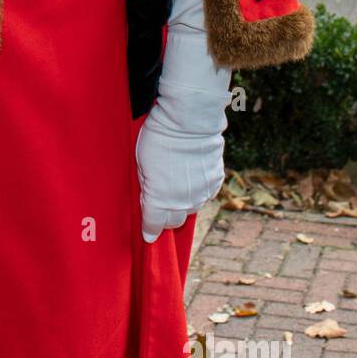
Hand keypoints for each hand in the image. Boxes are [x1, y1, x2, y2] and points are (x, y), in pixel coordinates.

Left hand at [136, 95, 226, 243]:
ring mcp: (202, 194)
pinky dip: (197, 190)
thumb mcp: (141, 163)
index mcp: (160, 200)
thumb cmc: (158, 139)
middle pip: (173, 221)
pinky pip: (205, 195)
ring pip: (190, 208)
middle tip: (158, 204)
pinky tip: (190, 176)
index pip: (153, 225)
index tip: (147, 235)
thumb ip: (146, 186)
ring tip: (175, 184)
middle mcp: (183, 203)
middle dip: (165, 216)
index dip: (149, 230)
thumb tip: (148, 198)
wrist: (189, 122)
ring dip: (182, 202)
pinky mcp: (215, 183)